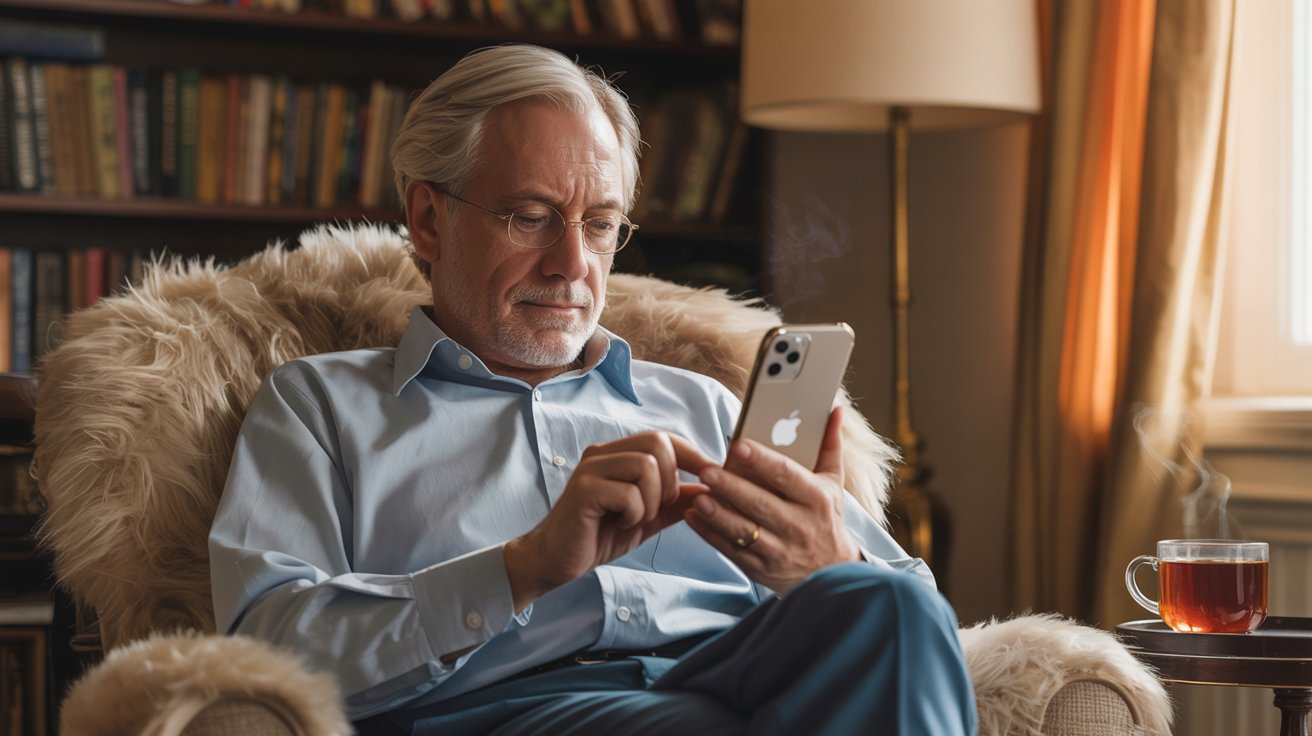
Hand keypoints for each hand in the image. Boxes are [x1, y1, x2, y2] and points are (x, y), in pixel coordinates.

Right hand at [504, 431, 715, 611]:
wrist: (556, 560)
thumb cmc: (598, 536)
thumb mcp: (647, 518)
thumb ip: (675, 502)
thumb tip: (711, 490)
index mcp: (619, 454)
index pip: (665, 438)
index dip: (693, 456)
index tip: (712, 478)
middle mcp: (604, 453)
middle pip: (658, 443)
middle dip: (670, 480)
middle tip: (658, 508)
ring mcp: (591, 469)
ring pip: (646, 466)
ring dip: (651, 501)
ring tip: (634, 518)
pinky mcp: (584, 490)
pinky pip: (628, 493)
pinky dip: (633, 514)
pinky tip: (619, 524)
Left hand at [685, 407, 859, 591]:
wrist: (831, 572)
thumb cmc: (826, 517)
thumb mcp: (833, 483)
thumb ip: (830, 445)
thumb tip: (834, 409)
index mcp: (817, 499)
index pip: (787, 475)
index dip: (762, 460)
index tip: (738, 445)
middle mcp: (800, 526)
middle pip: (761, 504)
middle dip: (732, 487)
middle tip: (707, 471)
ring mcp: (780, 550)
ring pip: (744, 530)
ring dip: (718, 514)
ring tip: (698, 497)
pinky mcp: (762, 569)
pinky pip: (732, 551)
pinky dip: (710, 534)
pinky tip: (693, 517)